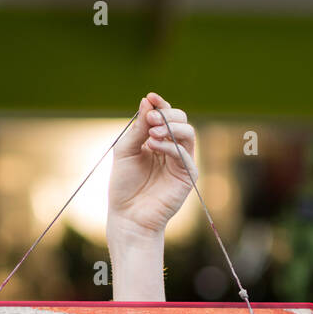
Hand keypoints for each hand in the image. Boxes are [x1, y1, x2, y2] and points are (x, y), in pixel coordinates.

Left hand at [107, 91, 197, 240]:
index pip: (165, 117)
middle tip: (150, 119)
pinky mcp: (188, 175)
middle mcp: (171, 149)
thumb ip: (137, 128)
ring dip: (170, 127)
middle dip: (166, 115)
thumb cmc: (124, 186)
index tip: (150, 97)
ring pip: (188, 132)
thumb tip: (147, 101)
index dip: (160, 105)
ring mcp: (181, 161)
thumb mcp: (125, 151)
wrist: (128, 216)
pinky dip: (170, 145)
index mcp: (157, 141)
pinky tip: (153, 145)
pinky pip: (185, 153)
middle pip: (181, 120)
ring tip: (152, 132)